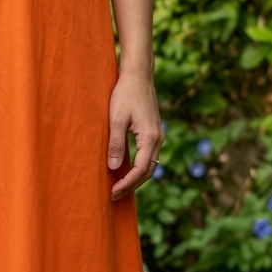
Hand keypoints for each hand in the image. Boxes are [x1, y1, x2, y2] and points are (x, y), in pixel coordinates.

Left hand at [107, 72, 162, 201]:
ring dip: (136, 178)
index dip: (127, 183)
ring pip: (150, 165)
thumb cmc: (125, 94)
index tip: (113, 192)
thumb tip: (115, 167)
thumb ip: (116, 144)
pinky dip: (139, 168)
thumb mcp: (116, 119)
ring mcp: (158, 135)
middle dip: (132, 185)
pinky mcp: (153, 132)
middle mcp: (158, 139)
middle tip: (114, 196)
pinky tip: (126, 170)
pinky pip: (149, 156)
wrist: (138, 75)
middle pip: (148, 172)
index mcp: (150, 138)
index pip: (141, 169)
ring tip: (119, 187)